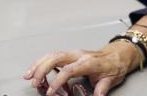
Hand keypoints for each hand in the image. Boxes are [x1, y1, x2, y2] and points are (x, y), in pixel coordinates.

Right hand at [24, 41, 140, 95]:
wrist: (118, 54)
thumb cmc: (114, 65)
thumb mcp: (111, 79)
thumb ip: (102, 88)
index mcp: (88, 62)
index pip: (69, 70)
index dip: (58, 81)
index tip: (50, 92)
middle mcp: (78, 55)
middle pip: (56, 58)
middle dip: (42, 69)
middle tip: (34, 83)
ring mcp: (73, 53)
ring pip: (52, 55)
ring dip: (38, 64)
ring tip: (28, 75)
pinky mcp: (70, 55)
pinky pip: (53, 56)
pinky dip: (42, 62)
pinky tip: (35, 70)